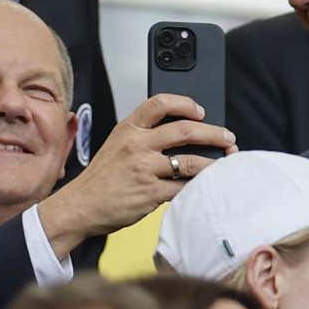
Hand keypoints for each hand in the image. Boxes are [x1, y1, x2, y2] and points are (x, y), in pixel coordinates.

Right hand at [38, 93, 237, 257]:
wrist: (81, 206)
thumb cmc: (102, 179)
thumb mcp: (116, 146)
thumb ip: (142, 137)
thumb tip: (181, 135)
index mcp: (128, 128)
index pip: (159, 103)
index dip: (185, 103)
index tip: (200, 110)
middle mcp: (137, 144)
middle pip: (186, 131)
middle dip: (214, 134)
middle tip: (228, 139)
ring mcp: (144, 168)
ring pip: (190, 161)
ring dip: (213, 163)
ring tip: (224, 165)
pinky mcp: (150, 192)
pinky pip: (183, 187)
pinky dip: (197, 187)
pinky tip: (205, 186)